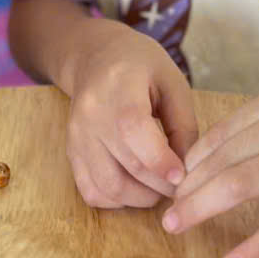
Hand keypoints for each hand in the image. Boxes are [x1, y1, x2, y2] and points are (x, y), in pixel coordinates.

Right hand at [66, 20, 197, 210]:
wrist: (96, 57)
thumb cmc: (141, 65)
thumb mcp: (172, 81)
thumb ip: (184, 124)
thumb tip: (187, 169)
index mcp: (119, 86)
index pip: (134, 130)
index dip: (159, 159)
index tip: (182, 175)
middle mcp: (91, 114)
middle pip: (126, 164)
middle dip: (159, 185)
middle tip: (180, 185)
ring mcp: (77, 136)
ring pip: (107, 187)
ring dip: (139, 198)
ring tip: (159, 188)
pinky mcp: (71, 152)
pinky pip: (90, 191)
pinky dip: (116, 200)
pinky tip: (135, 188)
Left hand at [162, 89, 258, 257]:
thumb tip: (208, 164)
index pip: (220, 134)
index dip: (191, 163)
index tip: (172, 185)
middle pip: (222, 159)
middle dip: (187, 187)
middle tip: (166, 212)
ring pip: (238, 184)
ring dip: (200, 207)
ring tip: (176, 227)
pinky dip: (251, 248)